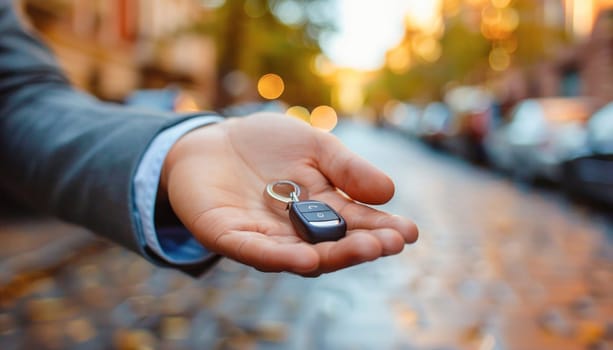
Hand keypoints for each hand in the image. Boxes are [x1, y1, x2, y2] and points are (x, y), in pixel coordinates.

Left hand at [160, 113, 417, 275]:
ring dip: (333, 256)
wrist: (211, 140)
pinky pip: (256, 252)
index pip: (356, 224)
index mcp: (320, 210)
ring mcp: (264, 237)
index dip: (382, 229)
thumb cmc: (266, 145)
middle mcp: (296, 231)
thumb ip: (346, 169)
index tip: (410, 231)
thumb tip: (389, 193)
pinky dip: (280, 258)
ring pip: (300, 255)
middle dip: (362, 245)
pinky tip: (307, 259)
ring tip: (365, 249)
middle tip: (392, 243)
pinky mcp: (230, 236)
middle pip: (332, 245)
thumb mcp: (314, 146)